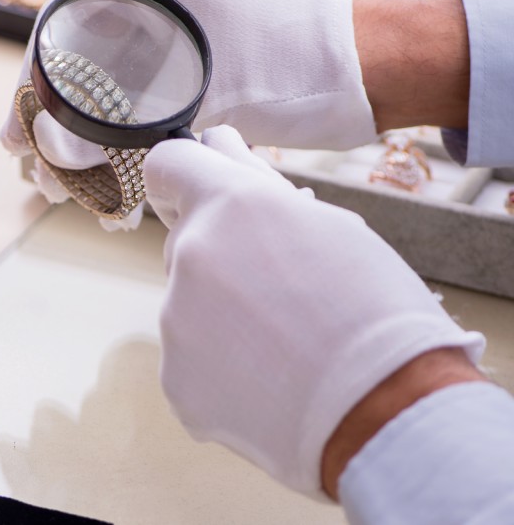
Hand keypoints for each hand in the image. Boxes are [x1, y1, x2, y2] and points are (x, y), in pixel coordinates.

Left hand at [143, 125, 484, 497]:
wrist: (387, 410)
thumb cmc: (376, 311)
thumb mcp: (331, 225)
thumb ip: (259, 188)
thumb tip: (219, 146)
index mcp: (229, 204)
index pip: (168, 164)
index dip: (183, 180)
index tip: (201, 197)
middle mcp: (190, 254)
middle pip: (185, 243)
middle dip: (220, 258)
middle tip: (283, 291)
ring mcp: (174, 320)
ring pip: (188, 306)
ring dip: (224, 318)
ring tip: (289, 346)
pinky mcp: (175, 378)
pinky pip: (192, 362)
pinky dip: (223, 371)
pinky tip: (272, 383)